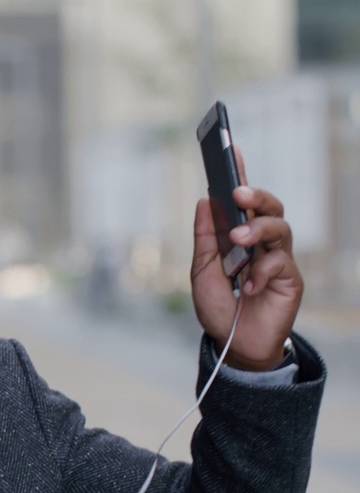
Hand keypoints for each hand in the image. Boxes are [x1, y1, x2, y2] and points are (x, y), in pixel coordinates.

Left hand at [191, 145, 302, 370]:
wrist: (233, 344)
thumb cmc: (218, 306)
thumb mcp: (202, 270)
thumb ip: (205, 237)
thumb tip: (204, 201)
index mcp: (237, 236)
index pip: (241, 201)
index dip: (239, 173)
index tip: (231, 149)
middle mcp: (261, 242)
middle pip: (269, 207)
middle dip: (256, 195)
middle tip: (239, 193)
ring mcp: (277, 258)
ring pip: (279, 227)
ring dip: (257, 229)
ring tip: (239, 240)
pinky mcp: (290, 278)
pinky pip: (280, 261)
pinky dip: (261, 271)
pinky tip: (249, 285)